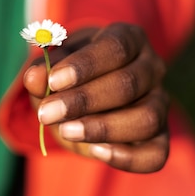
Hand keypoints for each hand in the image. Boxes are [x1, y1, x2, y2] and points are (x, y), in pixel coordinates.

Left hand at [23, 23, 168, 172]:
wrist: (87, 89)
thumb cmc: (71, 70)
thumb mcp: (55, 63)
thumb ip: (43, 70)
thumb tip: (33, 78)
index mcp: (129, 37)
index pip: (115, 48)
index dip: (85, 65)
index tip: (53, 81)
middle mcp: (152, 66)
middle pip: (128, 84)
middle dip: (84, 101)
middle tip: (46, 113)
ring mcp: (161, 101)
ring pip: (146, 118)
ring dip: (103, 128)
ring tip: (66, 131)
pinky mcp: (161, 136)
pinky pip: (156, 154)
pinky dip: (128, 158)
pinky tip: (96, 152)